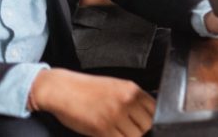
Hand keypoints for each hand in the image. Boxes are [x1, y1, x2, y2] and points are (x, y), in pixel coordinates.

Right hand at [30, 68, 154, 136]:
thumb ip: (132, 99)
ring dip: (126, 136)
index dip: (149, 119)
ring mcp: (115, 115)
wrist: (62, 89)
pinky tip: (107, 133)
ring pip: (134, 136)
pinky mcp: (103, 128)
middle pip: (147, 125)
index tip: (142, 122)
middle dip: (139, 130)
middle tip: (127, 129)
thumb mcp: (115, 86)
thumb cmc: (86, 89)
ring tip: (116, 131)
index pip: (155, 109)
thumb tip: (145, 115)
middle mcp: (126, 101)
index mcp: (131, 90)